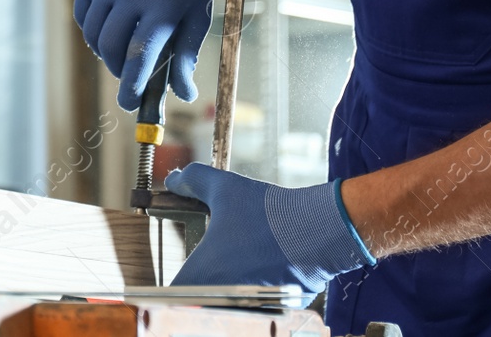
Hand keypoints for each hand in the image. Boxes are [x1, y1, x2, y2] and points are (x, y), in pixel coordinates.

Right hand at [74, 0, 212, 109]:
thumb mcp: (198, 12)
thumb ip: (187, 54)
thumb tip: (184, 94)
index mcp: (163, 3)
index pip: (140, 55)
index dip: (132, 86)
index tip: (130, 104)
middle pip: (112, 48)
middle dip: (119, 70)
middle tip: (130, 75)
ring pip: (95, 34)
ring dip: (106, 51)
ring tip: (123, 49)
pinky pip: (83, 15)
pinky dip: (93, 30)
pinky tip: (110, 26)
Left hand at [166, 164, 373, 291]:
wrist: (317, 230)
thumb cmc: (267, 212)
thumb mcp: (224, 187)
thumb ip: (193, 180)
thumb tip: (173, 179)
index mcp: (202, 276)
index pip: (174, 293)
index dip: (174, 285)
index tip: (185, 270)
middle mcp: (221, 299)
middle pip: (200, 303)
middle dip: (203, 288)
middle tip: (214, 267)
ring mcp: (250, 308)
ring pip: (228, 306)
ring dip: (229, 292)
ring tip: (240, 268)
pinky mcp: (276, 312)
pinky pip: (257, 308)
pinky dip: (257, 295)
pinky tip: (265, 273)